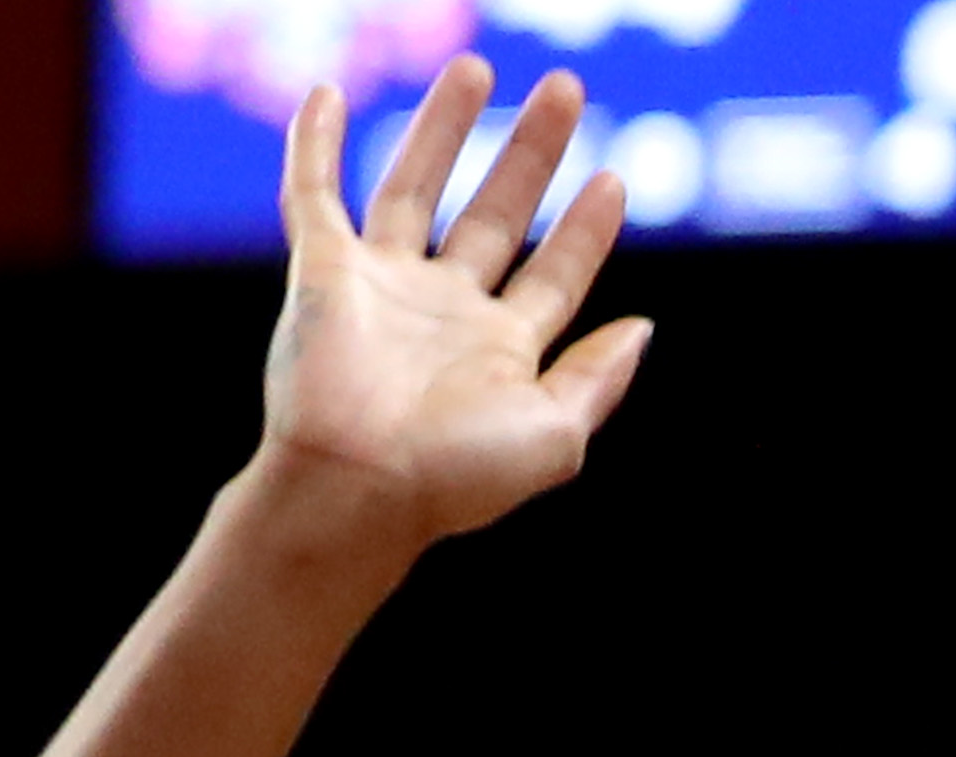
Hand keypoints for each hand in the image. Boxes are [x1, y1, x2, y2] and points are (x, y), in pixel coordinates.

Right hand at [251, 62, 646, 561]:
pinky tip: (328, 94)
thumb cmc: (458, 477)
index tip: (614, 179)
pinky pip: (312, 193)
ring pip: (414, 186)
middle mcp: (445, 311)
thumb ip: (599, 378)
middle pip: (496, 214)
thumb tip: (643, 328)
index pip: (555, 274)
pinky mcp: (323, 270)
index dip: (586, 230)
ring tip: (479, 68)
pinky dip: (313, 143)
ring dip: (444, 126)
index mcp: (503, 351)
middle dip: (530, 153)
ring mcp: (382, 287)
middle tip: (566, 92)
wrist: (362, 489)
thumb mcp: (558, 434)